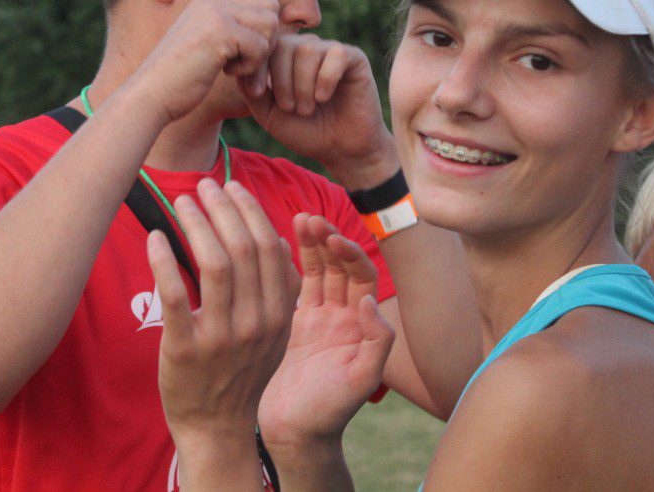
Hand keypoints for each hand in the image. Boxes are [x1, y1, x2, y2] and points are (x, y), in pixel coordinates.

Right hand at [132, 0, 279, 124]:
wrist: (151, 94)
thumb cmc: (180, 78)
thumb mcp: (207, 45)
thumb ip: (233, 29)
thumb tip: (276, 24)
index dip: (262, 29)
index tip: (245, 54)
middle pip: (270, 8)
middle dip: (267, 39)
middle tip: (246, 64)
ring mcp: (215, 12)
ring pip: (269, 24)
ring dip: (259, 54)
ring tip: (235, 69)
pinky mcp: (220, 31)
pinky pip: (260, 46)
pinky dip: (250, 67)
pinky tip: (226, 73)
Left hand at [148, 178, 300, 450]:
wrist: (216, 424)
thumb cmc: (241, 370)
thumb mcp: (275, 332)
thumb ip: (281, 289)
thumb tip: (279, 240)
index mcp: (279, 313)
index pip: (269, 247)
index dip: (249, 210)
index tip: (232, 187)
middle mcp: (255, 323)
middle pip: (243, 249)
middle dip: (222, 208)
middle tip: (203, 185)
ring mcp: (221, 337)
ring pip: (213, 264)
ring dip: (196, 224)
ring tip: (182, 201)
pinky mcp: (185, 349)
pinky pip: (176, 295)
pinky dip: (165, 260)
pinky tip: (156, 237)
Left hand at [242, 34, 398, 188]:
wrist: (341, 150)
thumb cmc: (305, 131)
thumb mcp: (268, 114)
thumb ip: (252, 91)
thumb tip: (239, 67)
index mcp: (285, 57)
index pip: (265, 46)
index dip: (256, 67)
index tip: (257, 93)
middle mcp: (307, 48)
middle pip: (284, 45)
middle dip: (281, 79)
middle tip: (289, 108)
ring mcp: (331, 51)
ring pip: (308, 50)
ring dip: (303, 84)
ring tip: (307, 108)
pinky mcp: (355, 59)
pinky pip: (336, 54)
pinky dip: (326, 78)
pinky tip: (324, 97)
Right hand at [258, 214, 394, 451]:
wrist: (294, 434)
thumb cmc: (330, 412)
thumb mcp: (362, 379)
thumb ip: (377, 341)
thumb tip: (370, 301)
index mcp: (360, 325)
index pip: (361, 277)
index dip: (350, 254)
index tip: (333, 238)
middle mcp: (340, 316)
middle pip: (337, 267)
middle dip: (326, 240)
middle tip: (309, 218)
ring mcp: (314, 318)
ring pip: (314, 271)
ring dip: (307, 245)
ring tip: (297, 218)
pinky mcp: (288, 323)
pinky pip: (290, 286)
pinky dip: (286, 264)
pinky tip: (276, 243)